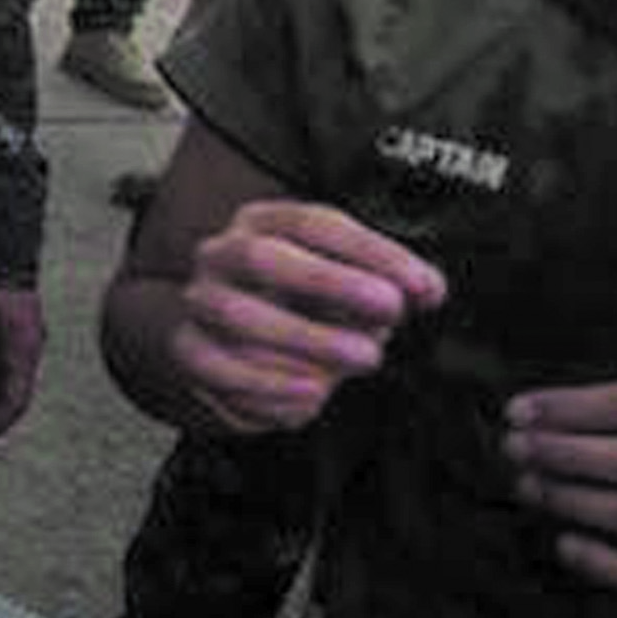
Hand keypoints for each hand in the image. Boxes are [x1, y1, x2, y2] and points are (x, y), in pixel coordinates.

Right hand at [169, 199, 439, 430]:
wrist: (222, 341)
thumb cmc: (297, 304)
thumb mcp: (345, 284)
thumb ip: (387, 284)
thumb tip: (427, 290)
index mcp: (263, 222)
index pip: (315, 223)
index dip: (372, 252)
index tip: (423, 286)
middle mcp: (222, 255)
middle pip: (264, 258)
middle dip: (330, 283)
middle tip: (390, 312)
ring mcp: (200, 303)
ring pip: (240, 317)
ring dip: (309, 341)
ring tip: (363, 359)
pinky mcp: (188, 352)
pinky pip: (221, 369)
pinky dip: (271, 386)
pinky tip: (314, 395)